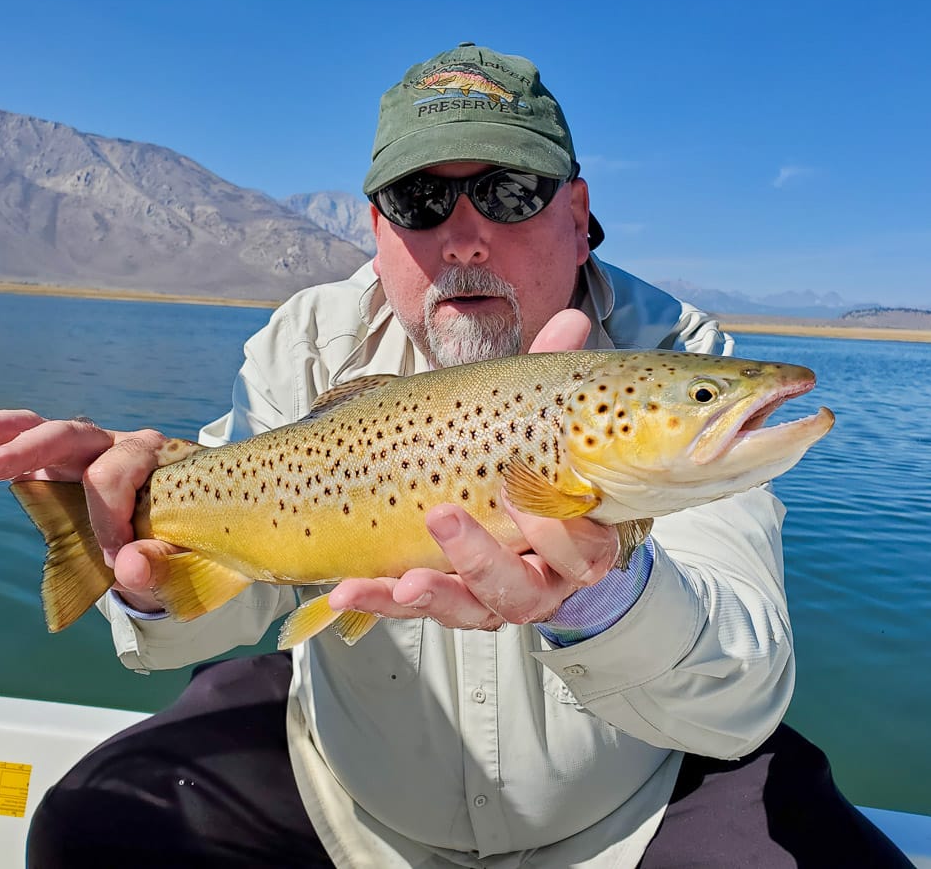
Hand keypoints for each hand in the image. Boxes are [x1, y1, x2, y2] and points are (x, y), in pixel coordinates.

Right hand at [0, 409, 178, 611]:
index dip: (108, 520)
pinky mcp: (68, 464)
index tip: (116, 560)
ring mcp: (94, 451)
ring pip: (43, 430)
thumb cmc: (190, 550)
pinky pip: (28, 445)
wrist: (192, 542)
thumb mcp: (185, 566)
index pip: (114, 476)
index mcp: (159, 461)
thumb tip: (127, 566)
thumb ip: (161, 567)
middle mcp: (124, 445)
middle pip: (73, 434)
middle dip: (27, 449)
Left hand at [327, 309, 623, 629]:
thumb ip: (551, 376)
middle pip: (525, 591)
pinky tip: (346, 590)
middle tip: (443, 514)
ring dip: (434, 592)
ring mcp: (489, 598)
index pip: (584, 551)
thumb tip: (571, 320)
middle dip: (483, 558)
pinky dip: (378, 600)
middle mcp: (540, 579)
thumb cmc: (524, 460)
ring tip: (402, 578)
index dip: (559, 534)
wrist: (500, 508)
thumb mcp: (534, 420)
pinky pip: (410, 609)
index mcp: (577, 539)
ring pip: (472, 609)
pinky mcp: (441, 602)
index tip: (521, 496)